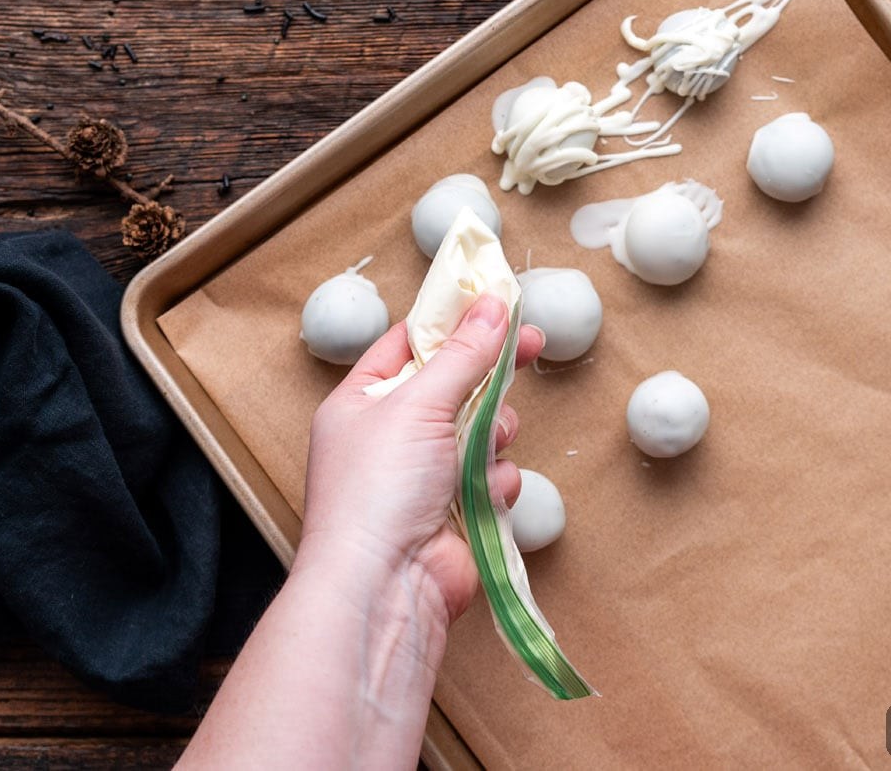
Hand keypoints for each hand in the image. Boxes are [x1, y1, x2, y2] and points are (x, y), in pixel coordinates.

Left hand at [299, 294, 543, 624]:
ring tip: (490, 444)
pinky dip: (495, 484)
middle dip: (488, 378)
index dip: (451, 322)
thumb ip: (462, 355)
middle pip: (454, 386)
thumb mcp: (418, 405)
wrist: (384, 587)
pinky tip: (485, 495)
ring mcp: (424, 479)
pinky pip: (492, 478)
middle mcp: (389, 439)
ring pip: (482, 432)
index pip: (408, 346)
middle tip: (530, 345)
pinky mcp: (456, 514)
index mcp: (360, 404)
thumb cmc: (377, 492)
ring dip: (494, 435)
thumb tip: (490, 307)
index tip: (494, 302)